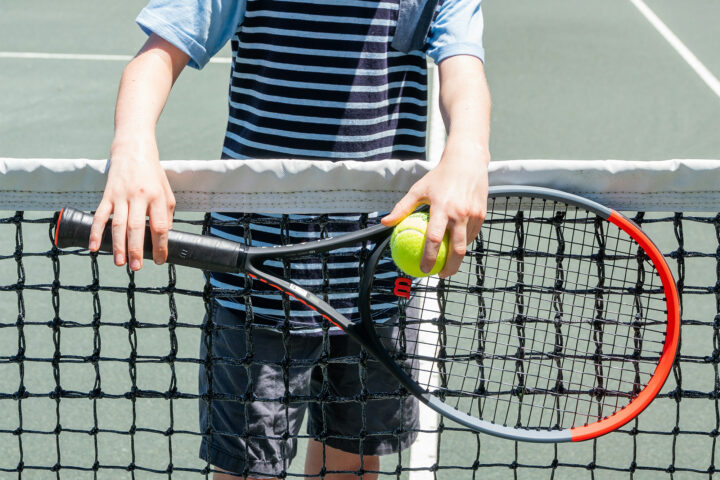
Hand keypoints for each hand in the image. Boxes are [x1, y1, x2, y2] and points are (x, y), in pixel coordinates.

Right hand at [89, 140, 175, 270]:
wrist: (133, 151)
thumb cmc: (153, 175)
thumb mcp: (167, 193)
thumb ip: (166, 215)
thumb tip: (162, 237)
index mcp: (157, 197)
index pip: (160, 226)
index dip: (160, 245)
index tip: (160, 260)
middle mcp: (139, 196)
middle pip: (137, 227)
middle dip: (136, 249)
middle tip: (136, 267)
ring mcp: (121, 195)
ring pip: (118, 224)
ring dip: (118, 245)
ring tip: (120, 263)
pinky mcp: (107, 194)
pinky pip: (100, 215)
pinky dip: (95, 232)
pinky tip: (94, 247)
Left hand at [382, 140, 488, 276]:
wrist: (467, 162)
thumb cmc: (440, 176)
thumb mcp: (419, 189)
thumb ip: (402, 207)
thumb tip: (385, 223)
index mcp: (442, 207)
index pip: (434, 238)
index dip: (429, 257)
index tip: (423, 269)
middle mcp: (459, 213)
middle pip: (456, 249)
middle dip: (449, 268)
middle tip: (440, 275)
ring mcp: (473, 215)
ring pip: (465, 244)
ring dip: (457, 257)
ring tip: (447, 264)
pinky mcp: (481, 214)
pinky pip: (472, 235)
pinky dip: (464, 243)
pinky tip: (456, 247)